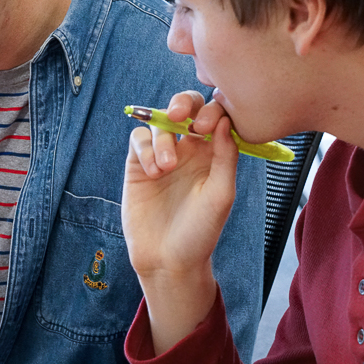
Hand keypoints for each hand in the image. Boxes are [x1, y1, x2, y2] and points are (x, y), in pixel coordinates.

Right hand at [121, 91, 238, 353]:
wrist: (168, 259)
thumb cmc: (201, 231)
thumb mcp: (221, 195)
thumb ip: (225, 156)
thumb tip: (225, 120)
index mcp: (214, 153)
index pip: (215, 115)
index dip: (211, 110)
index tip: (205, 127)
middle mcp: (189, 149)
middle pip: (186, 107)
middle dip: (182, 103)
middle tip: (179, 116)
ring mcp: (162, 155)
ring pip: (160, 123)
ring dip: (162, 140)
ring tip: (166, 169)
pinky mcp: (138, 165)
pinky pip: (139, 140)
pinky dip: (145, 149)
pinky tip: (152, 173)